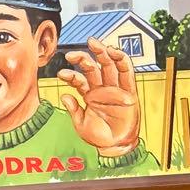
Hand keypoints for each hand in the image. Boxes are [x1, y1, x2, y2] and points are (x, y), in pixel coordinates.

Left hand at [58, 37, 140, 156]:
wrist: (116, 147)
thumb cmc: (99, 136)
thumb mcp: (81, 124)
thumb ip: (74, 110)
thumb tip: (65, 96)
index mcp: (89, 94)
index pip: (79, 79)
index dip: (70, 75)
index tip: (61, 74)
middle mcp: (102, 89)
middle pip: (93, 67)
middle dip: (83, 57)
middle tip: (71, 54)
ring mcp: (115, 89)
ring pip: (108, 65)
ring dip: (102, 52)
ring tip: (93, 43)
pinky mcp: (129, 92)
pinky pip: (127, 73)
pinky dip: (122, 60)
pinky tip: (114, 50)